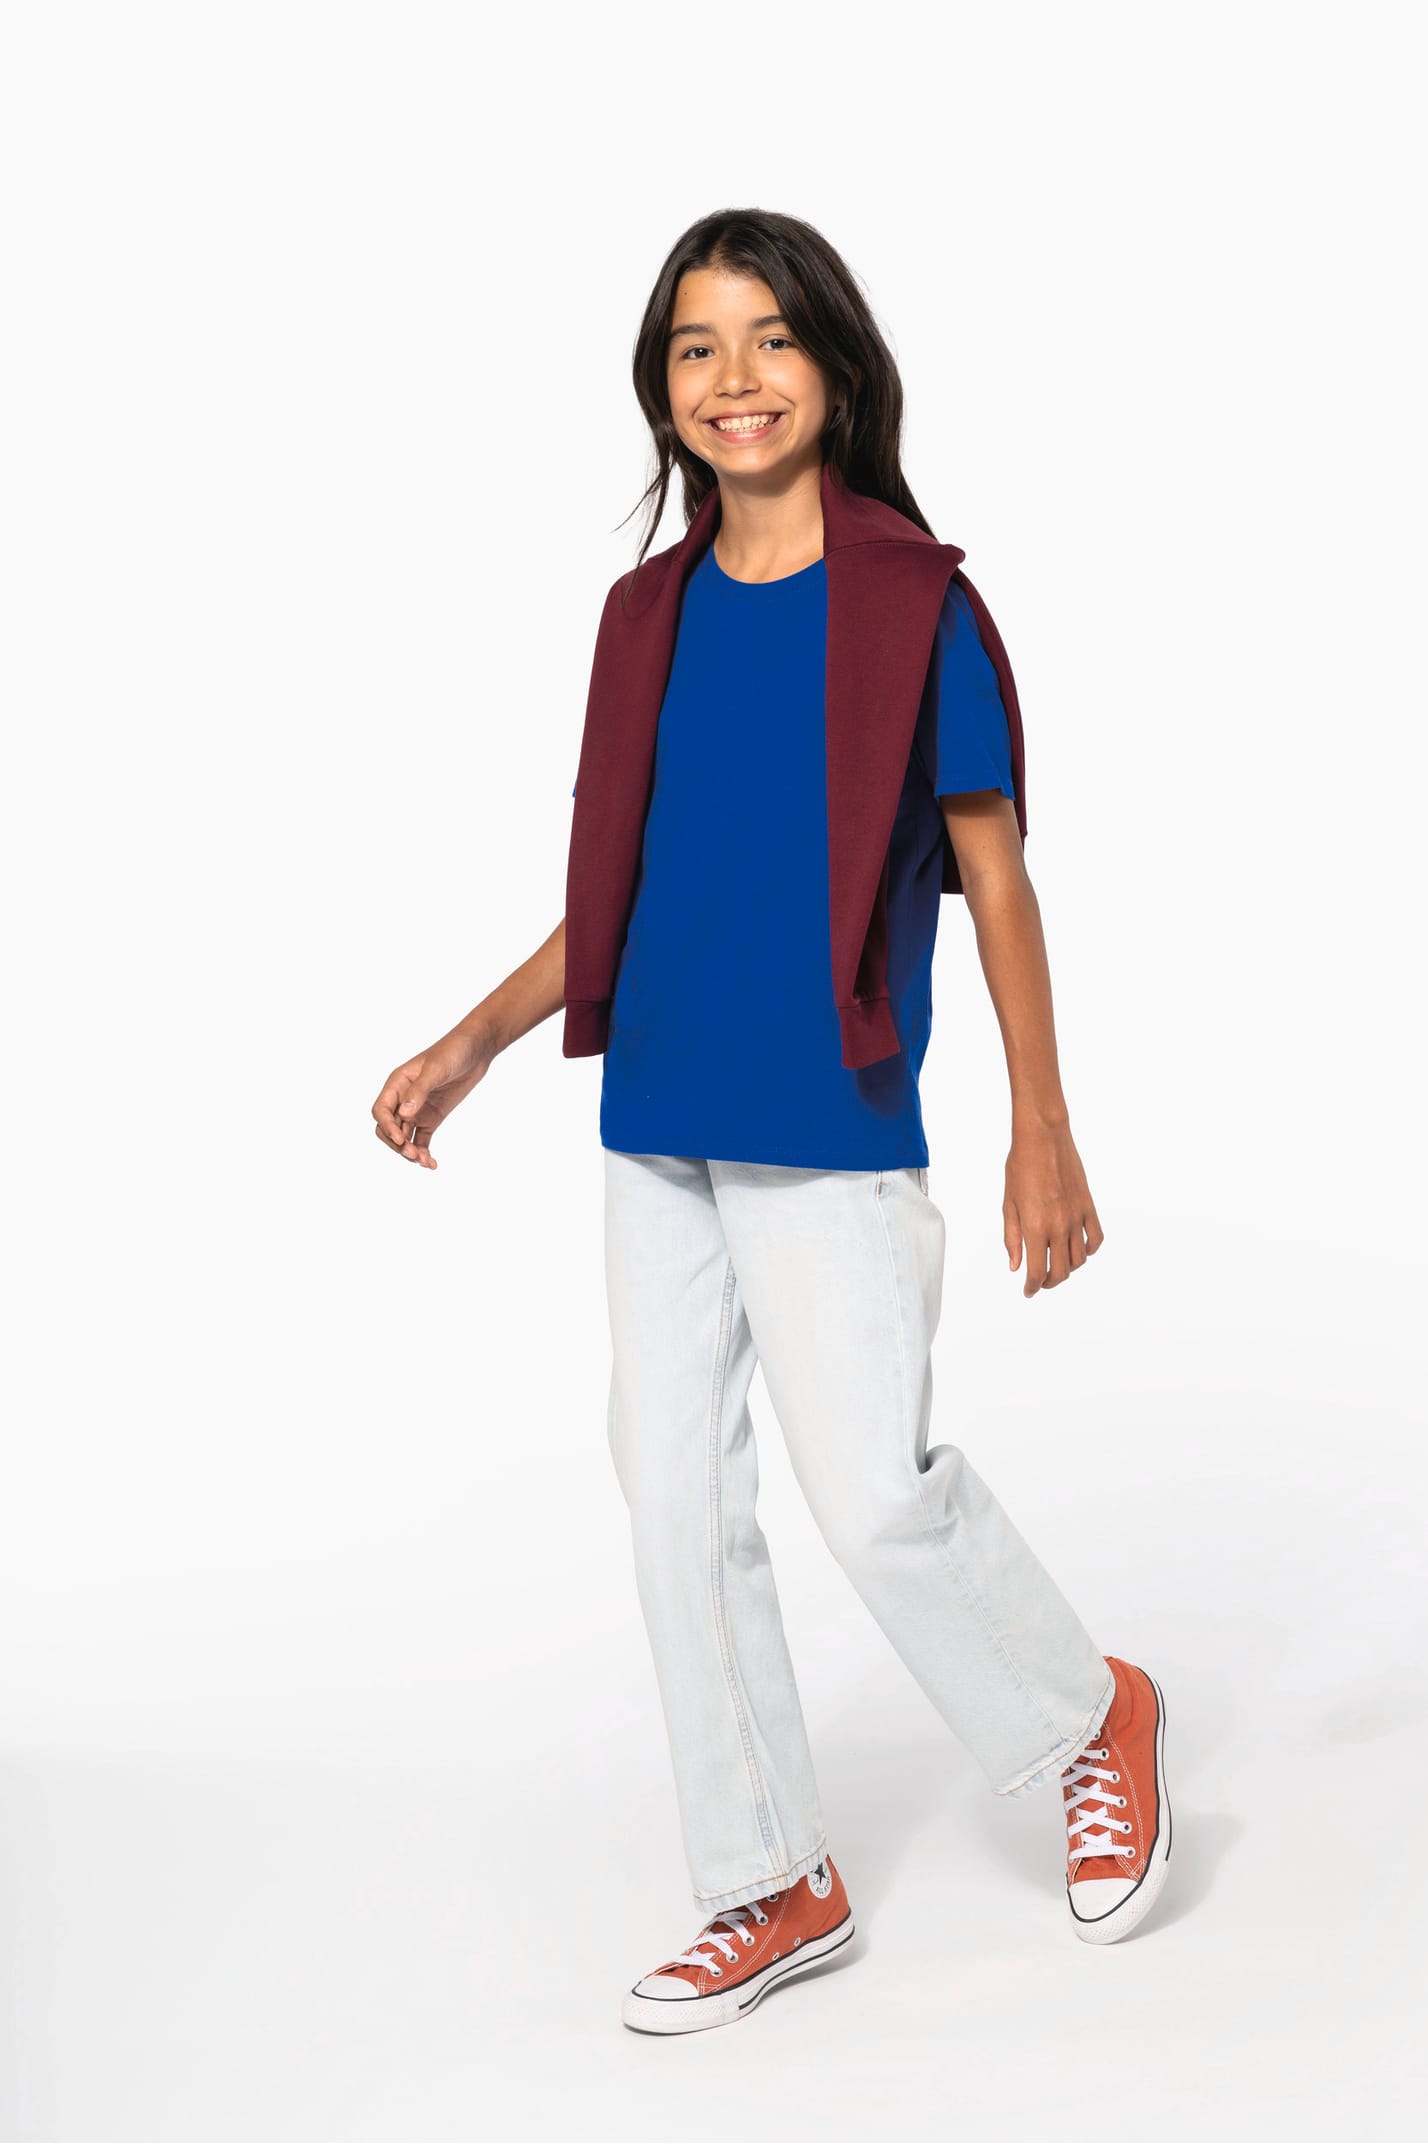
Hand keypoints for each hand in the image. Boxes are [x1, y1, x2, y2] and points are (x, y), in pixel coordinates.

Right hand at [371, 1023, 496, 1169]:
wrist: (475, 1050)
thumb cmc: (452, 1051)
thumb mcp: (436, 1069)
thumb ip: (419, 1091)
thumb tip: (404, 1114)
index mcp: (397, 1084)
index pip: (381, 1110)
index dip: (387, 1127)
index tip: (401, 1139)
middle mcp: (403, 1099)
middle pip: (389, 1128)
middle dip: (397, 1144)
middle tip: (413, 1154)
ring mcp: (417, 1110)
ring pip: (404, 1138)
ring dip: (410, 1151)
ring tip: (425, 1162)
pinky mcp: (431, 1118)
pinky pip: (421, 1140)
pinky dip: (423, 1153)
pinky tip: (431, 1163)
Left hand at [1003, 1118, 1103, 1296]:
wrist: (1044, 1137)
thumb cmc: (1020, 1166)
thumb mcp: (1008, 1203)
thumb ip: (1012, 1237)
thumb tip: (1015, 1266)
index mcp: (1035, 1226)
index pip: (1037, 1271)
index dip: (1032, 1287)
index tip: (1028, 1291)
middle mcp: (1058, 1226)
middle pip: (1061, 1271)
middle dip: (1049, 1282)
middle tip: (1040, 1282)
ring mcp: (1077, 1217)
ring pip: (1079, 1259)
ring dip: (1068, 1269)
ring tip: (1056, 1265)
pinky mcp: (1089, 1207)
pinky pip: (1096, 1238)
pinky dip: (1089, 1251)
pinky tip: (1079, 1250)